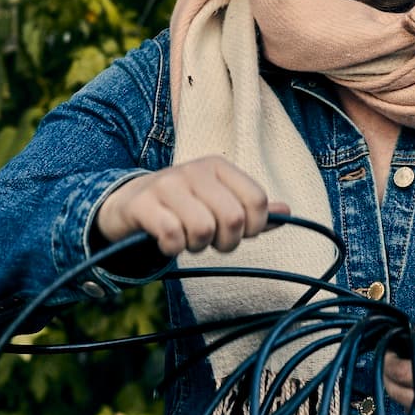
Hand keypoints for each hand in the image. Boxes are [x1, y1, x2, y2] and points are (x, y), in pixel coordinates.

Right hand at [94, 156, 288, 256]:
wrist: (127, 202)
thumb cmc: (182, 206)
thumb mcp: (217, 201)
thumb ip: (250, 208)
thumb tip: (286, 211)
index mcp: (217, 166)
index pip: (257, 200)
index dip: (255, 227)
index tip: (240, 234)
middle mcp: (194, 169)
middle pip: (234, 218)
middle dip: (227, 242)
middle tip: (212, 241)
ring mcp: (166, 184)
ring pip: (203, 229)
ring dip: (197, 246)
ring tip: (188, 240)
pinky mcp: (143, 204)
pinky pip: (172, 236)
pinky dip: (173, 249)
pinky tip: (167, 243)